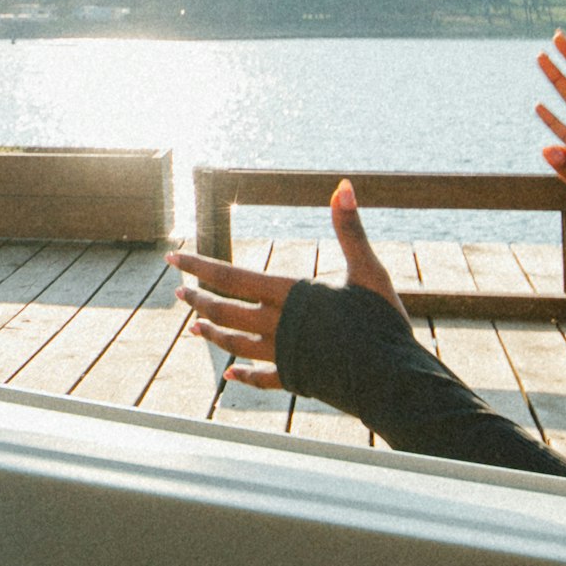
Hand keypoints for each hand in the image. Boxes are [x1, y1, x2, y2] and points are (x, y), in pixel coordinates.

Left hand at [170, 179, 401, 389]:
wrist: (392, 380)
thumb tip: (343, 185)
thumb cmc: (383, 322)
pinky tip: (230, 374)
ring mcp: (283, 356)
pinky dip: (243, 375)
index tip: (173, 258)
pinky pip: (260, 377)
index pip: (230, 277)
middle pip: (225, 311)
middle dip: (199, 299)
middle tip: (179, 292)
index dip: (198, 266)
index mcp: (289, 295)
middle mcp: (278, 326)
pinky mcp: (295, 380)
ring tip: (193, 328)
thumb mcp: (369, 269)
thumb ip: (350, 229)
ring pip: (235, 344)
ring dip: (212, 334)